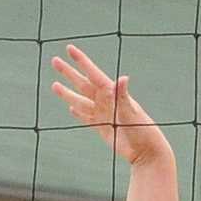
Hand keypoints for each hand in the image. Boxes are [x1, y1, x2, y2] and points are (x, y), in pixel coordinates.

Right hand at [51, 44, 167, 165]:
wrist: (145, 151)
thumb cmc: (142, 130)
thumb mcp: (131, 112)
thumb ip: (123, 96)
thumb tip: (123, 78)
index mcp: (112, 94)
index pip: (92, 73)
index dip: (81, 61)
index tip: (69, 49)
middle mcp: (105, 101)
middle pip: (82, 84)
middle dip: (68, 73)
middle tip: (55, 61)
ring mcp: (103, 114)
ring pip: (80, 100)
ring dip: (67, 93)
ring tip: (54, 85)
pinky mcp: (102, 128)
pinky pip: (86, 118)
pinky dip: (78, 113)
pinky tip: (71, 108)